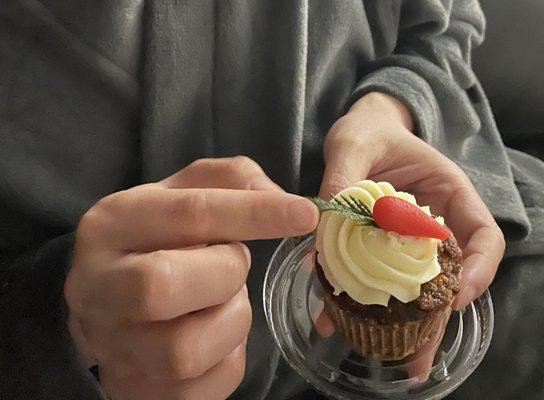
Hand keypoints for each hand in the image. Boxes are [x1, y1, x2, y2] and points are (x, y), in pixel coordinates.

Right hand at [64, 157, 318, 399]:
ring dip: (229, 321)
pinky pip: (202, 388)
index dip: (253, 214)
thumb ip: (232, 180)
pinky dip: (227, 357)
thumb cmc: (159, 241)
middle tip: (231, 263)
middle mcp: (98, 288)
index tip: (305, 214)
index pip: (187, 213)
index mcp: (111, 224)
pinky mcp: (135, 391)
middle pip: (164, 286)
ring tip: (219, 300)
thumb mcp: (184, 193)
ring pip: (185, 349)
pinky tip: (213, 333)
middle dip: (224, 273)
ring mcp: (112, 347)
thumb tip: (282, 199)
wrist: (112, 302)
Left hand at [316, 92, 504, 378]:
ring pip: (411, 286)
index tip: (455, 297)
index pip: (482, 235)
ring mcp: (406, 239)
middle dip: (434, 319)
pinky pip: (373, 276)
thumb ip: (344, 177)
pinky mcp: (377, 247)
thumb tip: (326, 218)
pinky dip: (358, 299)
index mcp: (448, 192)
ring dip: (398, 323)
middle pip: (447, 275)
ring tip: (384, 357)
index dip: (478, 270)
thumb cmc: (367, 130)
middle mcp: (433, 222)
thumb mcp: (354, 143)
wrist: (354, 134)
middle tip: (416, 358)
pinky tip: (334, 319)